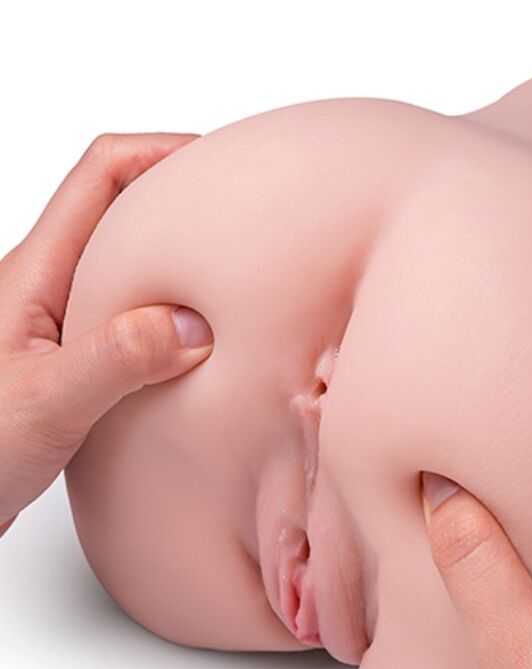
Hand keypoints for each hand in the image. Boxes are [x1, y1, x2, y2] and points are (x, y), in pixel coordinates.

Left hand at [0, 132, 213, 537]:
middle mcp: (51, 290)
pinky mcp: (79, 364)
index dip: (163, 152)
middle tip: (243, 221)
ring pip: (133, 270)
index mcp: (36, 275)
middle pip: (124, 211)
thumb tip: (195, 326)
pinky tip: (203, 351)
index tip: (221, 162)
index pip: (101, 175)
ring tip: (236, 283)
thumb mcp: (45, 402)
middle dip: (185, 204)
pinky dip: (176, 320)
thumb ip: (116, 360)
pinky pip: (136, 321)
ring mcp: (65, 326)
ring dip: (183, 266)